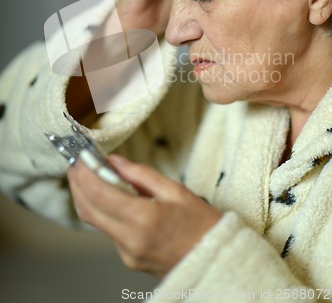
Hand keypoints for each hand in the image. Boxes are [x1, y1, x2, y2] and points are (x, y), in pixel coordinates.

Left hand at [67, 154, 220, 276]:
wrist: (216, 261)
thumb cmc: (202, 225)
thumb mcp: (176, 190)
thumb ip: (141, 174)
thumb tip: (114, 161)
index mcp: (143, 219)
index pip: (99, 194)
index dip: (85, 173)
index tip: (81, 157)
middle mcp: (129, 240)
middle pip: (88, 210)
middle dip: (77, 184)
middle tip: (78, 164)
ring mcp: (127, 253)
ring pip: (95, 221)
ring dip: (87, 197)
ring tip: (90, 175)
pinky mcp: (128, 259)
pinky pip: (109, 230)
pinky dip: (103, 210)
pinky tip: (110, 196)